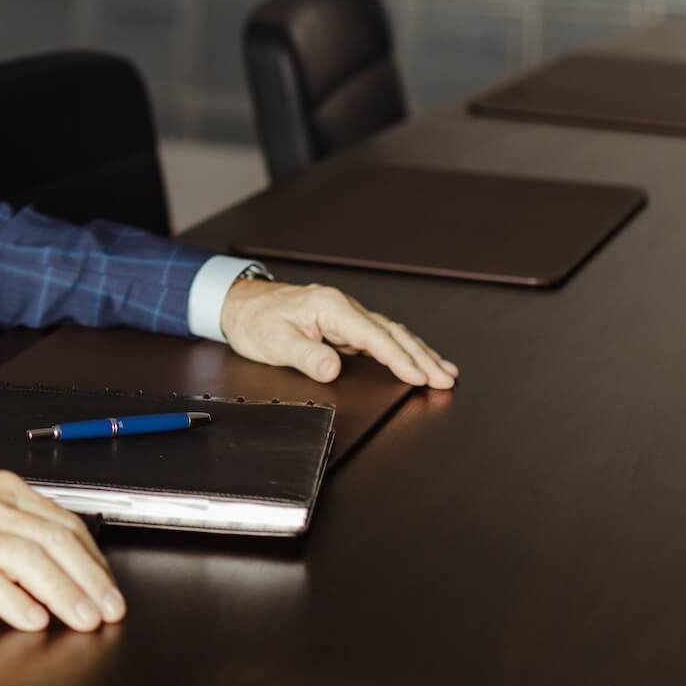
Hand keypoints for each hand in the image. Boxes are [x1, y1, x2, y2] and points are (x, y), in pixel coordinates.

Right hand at [0, 471, 124, 632]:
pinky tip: (32, 618)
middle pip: (53, 540)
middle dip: (89, 578)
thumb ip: (19, 527)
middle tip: (110, 608)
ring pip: (26, 558)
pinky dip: (13, 600)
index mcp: (3, 493)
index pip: (63, 523)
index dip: (93, 558)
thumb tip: (66, 563)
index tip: (109, 587)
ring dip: (62, 591)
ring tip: (84, 618)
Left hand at [220, 278, 457, 388]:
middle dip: (421, 357)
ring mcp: (345, 316)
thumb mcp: (274, 342)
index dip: (398, 358)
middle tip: (446, 379)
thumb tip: (333, 368)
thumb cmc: (255, 320)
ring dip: (418, 353)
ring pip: (390, 334)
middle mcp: (343, 307)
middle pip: (391, 333)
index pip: (373, 336)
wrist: (239, 305)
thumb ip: (306, 356)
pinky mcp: (343, 325)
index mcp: (330, 307)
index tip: (419, 376)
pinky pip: (380, 338)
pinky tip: (416, 361)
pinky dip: (402, 350)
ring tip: (445, 372)